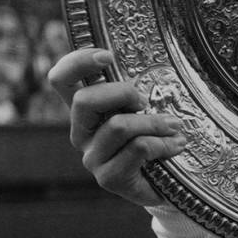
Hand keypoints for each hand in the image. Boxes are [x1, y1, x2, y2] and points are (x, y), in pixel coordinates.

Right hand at [48, 48, 186, 205]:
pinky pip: (137, 148)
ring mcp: (92, 157)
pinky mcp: (108, 178)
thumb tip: (148, 71)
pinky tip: (176, 145)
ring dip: (154, 122)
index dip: (77, 62)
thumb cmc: (155, 135)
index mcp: (86, 110)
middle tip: (146, 102)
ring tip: (175, 127)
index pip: (62, 80)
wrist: (167, 182)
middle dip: (123, 93)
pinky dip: (163, 143)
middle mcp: (82, 132)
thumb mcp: (145, 106)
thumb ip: (136, 90)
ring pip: (118, 126)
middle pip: (85, 100)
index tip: (106, 56)